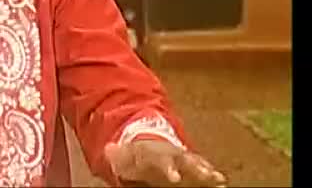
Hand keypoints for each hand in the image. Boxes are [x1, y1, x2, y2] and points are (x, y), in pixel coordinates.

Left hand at [105, 139, 226, 186]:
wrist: (150, 145)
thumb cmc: (137, 156)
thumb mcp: (124, 155)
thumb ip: (117, 154)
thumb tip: (108, 149)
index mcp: (155, 153)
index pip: (162, 160)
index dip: (169, 169)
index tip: (175, 177)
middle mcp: (173, 154)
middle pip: (185, 160)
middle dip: (195, 168)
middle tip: (206, 176)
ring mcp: (184, 159)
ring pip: (197, 164)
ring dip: (207, 171)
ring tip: (218, 179)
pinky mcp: (192, 167)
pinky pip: (204, 170)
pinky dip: (212, 174)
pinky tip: (221, 183)